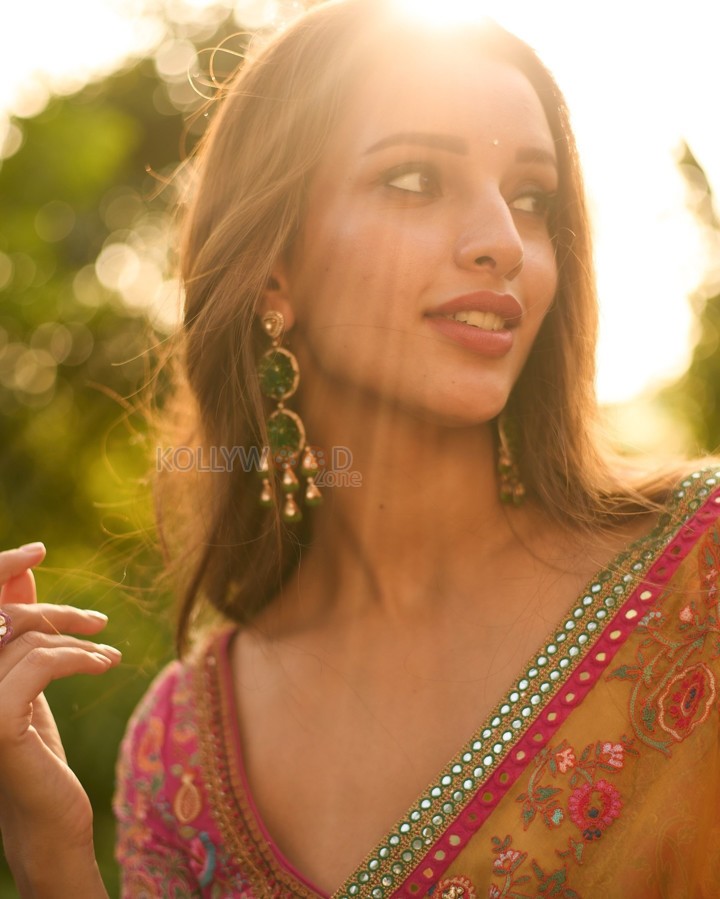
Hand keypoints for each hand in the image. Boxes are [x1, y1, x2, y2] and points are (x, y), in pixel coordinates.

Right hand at [0, 543, 118, 892]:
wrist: (49, 824)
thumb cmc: (36, 754)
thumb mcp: (29, 683)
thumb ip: (20, 632)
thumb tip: (23, 576)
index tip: (35, 551)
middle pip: (4, 618)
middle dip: (55, 612)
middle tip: (98, 623)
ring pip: (27, 638)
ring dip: (76, 640)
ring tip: (106, 654)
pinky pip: (41, 663)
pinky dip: (78, 657)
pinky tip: (105, 664)